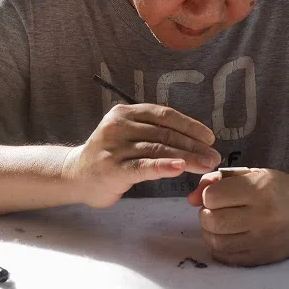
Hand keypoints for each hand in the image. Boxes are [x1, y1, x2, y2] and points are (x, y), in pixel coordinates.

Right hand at [62, 103, 220, 207]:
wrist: (75, 175)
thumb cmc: (109, 156)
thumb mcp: (127, 134)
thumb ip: (152, 132)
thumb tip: (193, 138)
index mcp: (125, 113)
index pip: (164, 115)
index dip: (190, 125)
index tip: (209, 137)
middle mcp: (119, 126)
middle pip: (164, 134)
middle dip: (194, 145)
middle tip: (214, 157)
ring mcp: (115, 148)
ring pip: (159, 150)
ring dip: (187, 158)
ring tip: (206, 166)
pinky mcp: (114, 169)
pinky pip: (144, 166)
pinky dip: (165, 166)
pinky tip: (181, 168)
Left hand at [187, 168, 288, 265]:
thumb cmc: (285, 189)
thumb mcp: (255, 175)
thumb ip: (221, 181)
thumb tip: (191, 197)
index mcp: (260, 190)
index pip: (212, 196)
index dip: (208, 194)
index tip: (218, 193)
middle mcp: (261, 217)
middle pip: (211, 220)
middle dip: (207, 213)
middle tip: (217, 209)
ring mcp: (263, 241)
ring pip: (215, 241)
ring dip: (211, 231)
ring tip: (222, 223)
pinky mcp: (264, 258)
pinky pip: (227, 258)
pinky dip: (220, 247)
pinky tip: (229, 237)